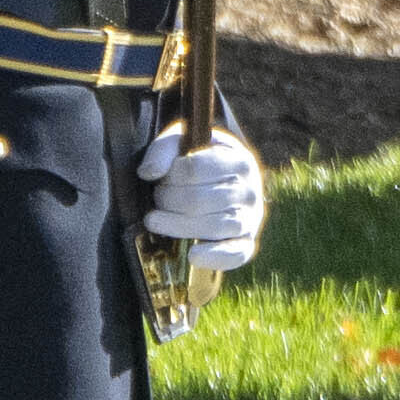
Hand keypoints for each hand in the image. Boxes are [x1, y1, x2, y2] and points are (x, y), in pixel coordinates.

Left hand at [139, 122, 268, 279]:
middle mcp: (249, 191)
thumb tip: (148, 173)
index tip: (160, 178)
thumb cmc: (199, 161)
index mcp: (238, 161)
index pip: (196, 169)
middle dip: (168, 199)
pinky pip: (236, 253)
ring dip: (177, 226)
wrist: (224, 183)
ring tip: (153, 221)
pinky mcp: (246, 243)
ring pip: (215, 226)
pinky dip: (215, 256)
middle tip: (156, 198)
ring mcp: (250, 219)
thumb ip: (163, 150)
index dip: (171, 175)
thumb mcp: (182, 143)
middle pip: (199, 200)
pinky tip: (193, 255)